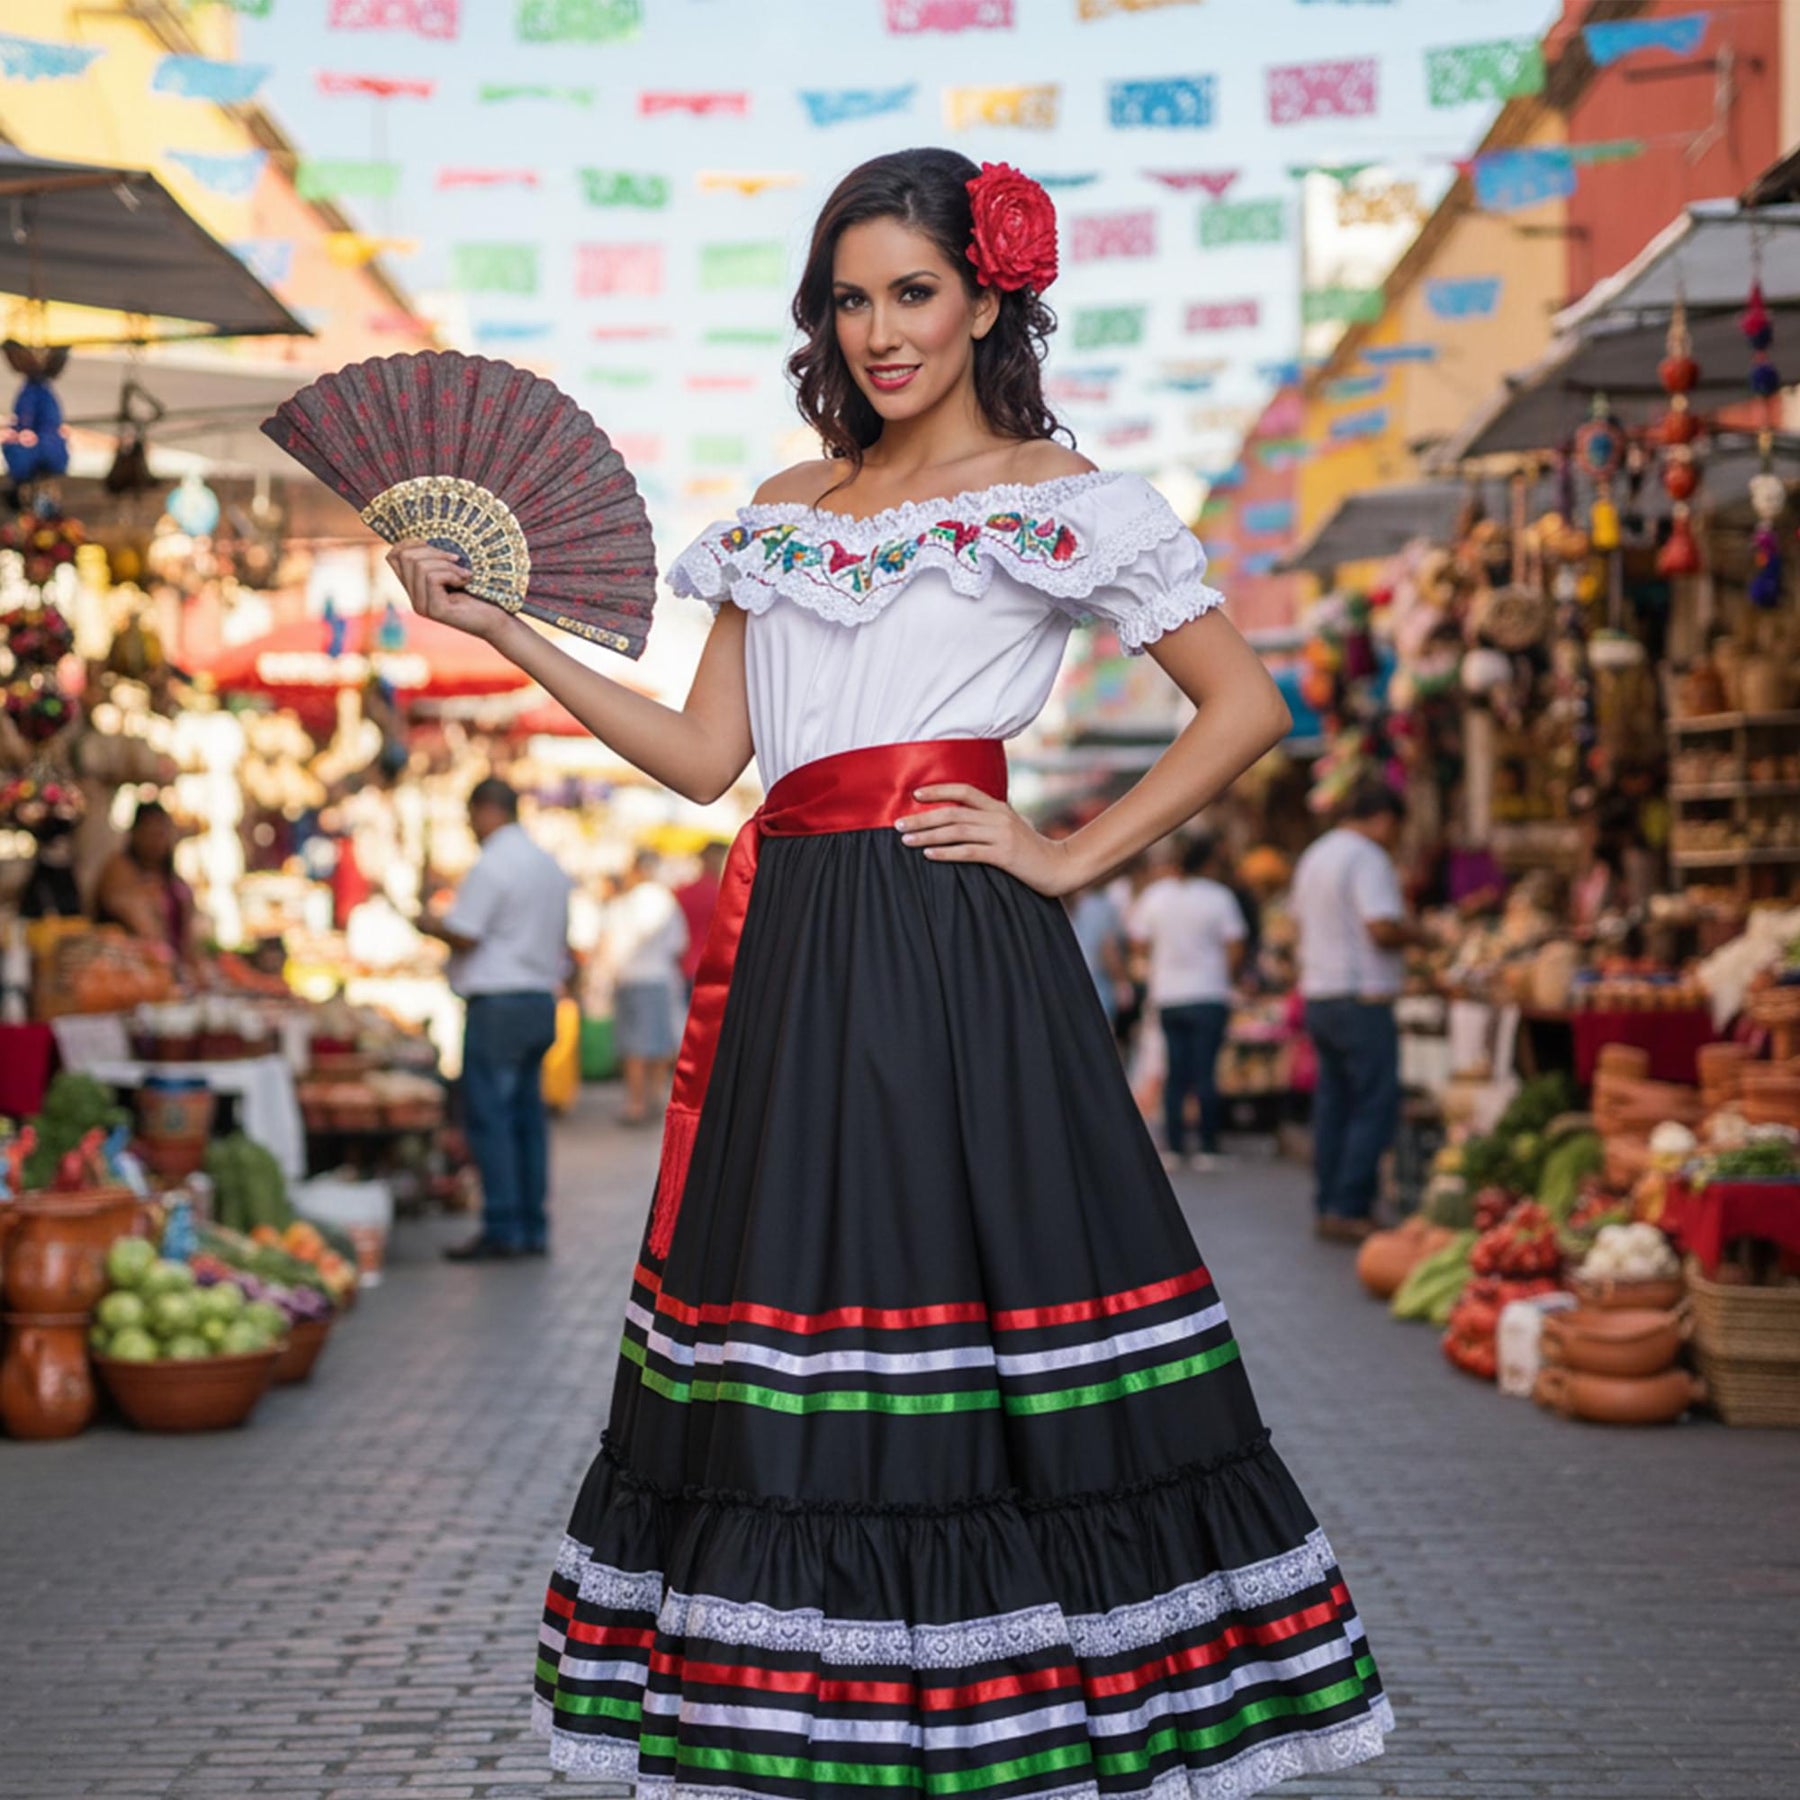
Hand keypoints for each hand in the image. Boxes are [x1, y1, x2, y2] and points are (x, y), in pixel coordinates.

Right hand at [385, 540, 514, 644]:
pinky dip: (452, 574)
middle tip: (457, 559)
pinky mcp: (434, 610)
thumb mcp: (454, 571)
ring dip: (446, 564)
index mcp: (415, 587)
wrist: (496, 621)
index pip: (392, 556)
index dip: (410, 543)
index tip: (436, 545)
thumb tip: (423, 539)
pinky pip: (432, 578)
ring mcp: (422, 606)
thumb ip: (436, 560)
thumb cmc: (480, 593)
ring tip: (464, 573)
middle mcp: (414, 598)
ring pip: (419, 566)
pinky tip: (465, 581)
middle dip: (433, 551)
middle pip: (405, 557)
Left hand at [895, 784, 1080, 897]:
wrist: (1059, 866)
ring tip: (906, 840)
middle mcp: (999, 817)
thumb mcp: (1010, 827)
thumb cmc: (1030, 850)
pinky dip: (946, 853)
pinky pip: (969, 853)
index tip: (915, 795)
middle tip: (898, 824)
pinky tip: (929, 854)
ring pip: (957, 831)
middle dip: (923, 818)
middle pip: (953, 813)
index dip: (939, 791)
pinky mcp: (1004, 856)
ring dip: (928, 835)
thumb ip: (988, 820)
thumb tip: (958, 819)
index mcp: (999, 807)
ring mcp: (1002, 835)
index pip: (965, 791)